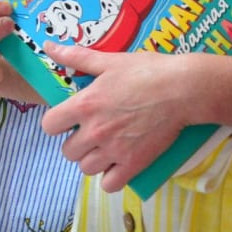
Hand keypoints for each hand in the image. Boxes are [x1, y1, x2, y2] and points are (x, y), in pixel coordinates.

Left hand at [39, 43, 195, 190]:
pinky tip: (117, 163)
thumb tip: (49, 46)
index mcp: (85, 105)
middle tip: (90, 132)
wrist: (182, 90)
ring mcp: (115, 150)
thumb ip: (75, 57)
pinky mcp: (134, 164)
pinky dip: (111, 177)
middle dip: (76, 142)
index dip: (56, 122)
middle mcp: (95, 131)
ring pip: (86, 168)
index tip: (68, 119)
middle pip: (67, 152)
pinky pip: (109, 185)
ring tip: (104, 147)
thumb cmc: (145, 71)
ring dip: (92, 159)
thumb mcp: (108, 60)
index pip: (49, 126)